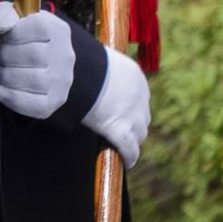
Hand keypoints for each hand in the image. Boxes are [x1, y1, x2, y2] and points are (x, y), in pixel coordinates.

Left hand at [0, 1, 76, 120]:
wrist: (48, 65)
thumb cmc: (26, 39)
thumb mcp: (16, 19)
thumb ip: (5, 14)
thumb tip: (1, 24)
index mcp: (57, 30)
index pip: (37, 26)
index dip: (12, 32)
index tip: (3, 36)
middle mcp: (65, 55)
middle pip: (32, 55)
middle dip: (6, 55)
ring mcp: (62, 80)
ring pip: (32, 80)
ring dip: (6, 75)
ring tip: (1, 71)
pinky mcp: (54, 101)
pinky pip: (34, 105)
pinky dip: (11, 97)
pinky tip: (0, 90)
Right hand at [83, 47, 151, 167]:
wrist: (80, 71)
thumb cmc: (82, 61)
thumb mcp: (98, 59)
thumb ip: (101, 68)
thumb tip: (89, 65)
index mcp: (135, 77)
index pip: (138, 96)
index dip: (130, 106)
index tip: (120, 109)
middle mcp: (139, 97)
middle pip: (142, 116)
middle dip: (134, 123)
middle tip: (122, 128)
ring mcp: (132, 116)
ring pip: (139, 134)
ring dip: (132, 138)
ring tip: (124, 145)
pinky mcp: (121, 131)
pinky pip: (130, 149)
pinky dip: (129, 156)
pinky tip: (127, 162)